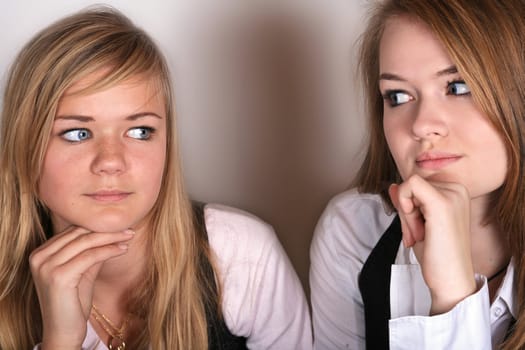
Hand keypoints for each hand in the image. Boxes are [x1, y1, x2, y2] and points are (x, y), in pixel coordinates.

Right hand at [29, 226, 133, 348]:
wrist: (63, 332)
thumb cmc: (73, 302)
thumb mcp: (82, 270)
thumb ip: (91, 251)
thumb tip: (111, 232)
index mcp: (40, 253)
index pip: (72, 231)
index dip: (97, 227)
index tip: (119, 225)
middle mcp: (39, 257)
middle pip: (79, 234)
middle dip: (106, 230)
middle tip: (128, 228)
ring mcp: (46, 266)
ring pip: (86, 242)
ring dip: (111, 238)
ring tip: (129, 236)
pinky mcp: (58, 276)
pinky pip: (90, 256)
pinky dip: (109, 250)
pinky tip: (123, 249)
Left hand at [388, 175, 475, 314]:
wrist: (450, 280)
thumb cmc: (437, 256)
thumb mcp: (417, 223)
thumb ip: (407, 203)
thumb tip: (393, 186)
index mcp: (456, 193)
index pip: (417, 186)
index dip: (409, 207)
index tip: (418, 230)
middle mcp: (458, 190)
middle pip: (411, 185)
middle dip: (406, 211)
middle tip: (419, 235)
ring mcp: (452, 195)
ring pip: (408, 187)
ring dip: (406, 215)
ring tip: (421, 236)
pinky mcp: (442, 203)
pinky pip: (409, 185)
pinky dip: (404, 209)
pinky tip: (417, 230)